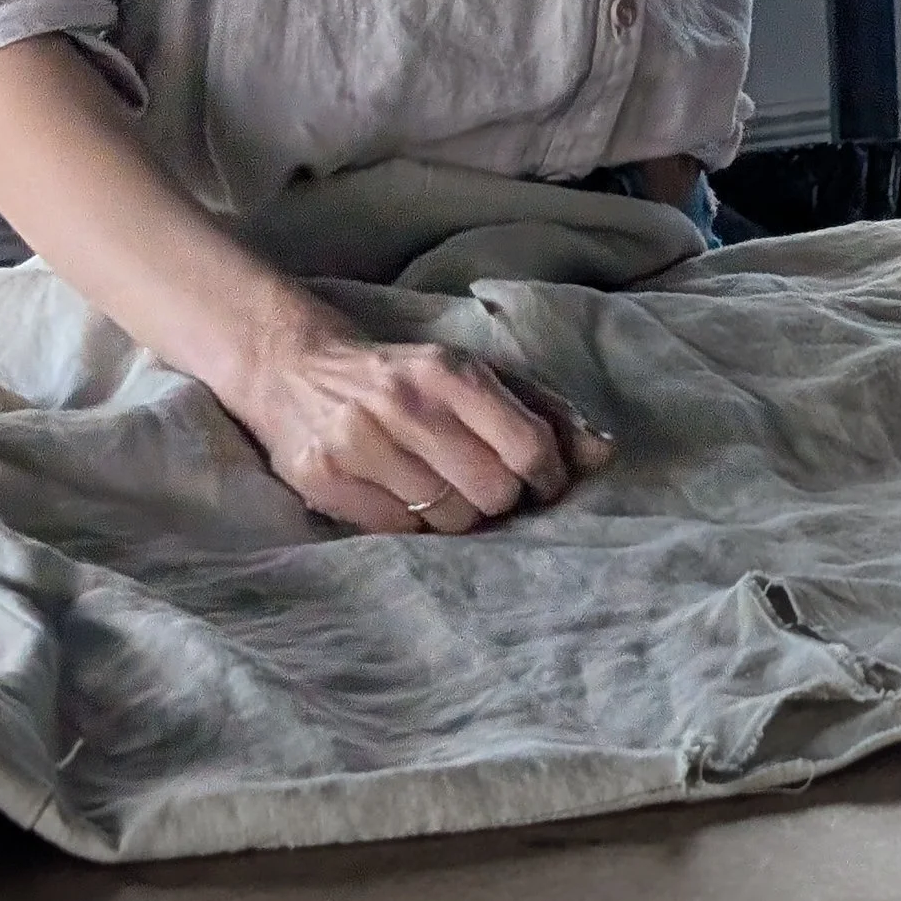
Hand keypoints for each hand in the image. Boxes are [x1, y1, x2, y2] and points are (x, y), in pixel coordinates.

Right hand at [218, 304, 614, 535]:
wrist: (295, 367)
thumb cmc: (403, 375)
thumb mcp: (470, 375)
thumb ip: (540, 411)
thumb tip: (604, 453)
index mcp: (450, 371)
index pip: (528, 447)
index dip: (548, 476)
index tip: (544, 482)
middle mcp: (405, 404)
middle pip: (492, 492)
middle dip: (501, 498)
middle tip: (486, 486)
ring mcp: (359, 444)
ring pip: (447, 521)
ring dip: (456, 515)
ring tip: (440, 488)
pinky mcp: (324, 480)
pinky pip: (397, 533)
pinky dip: (410, 526)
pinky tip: (401, 496)